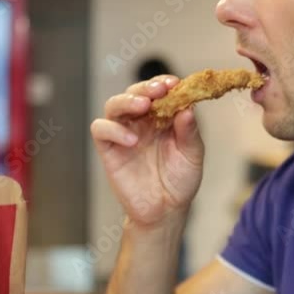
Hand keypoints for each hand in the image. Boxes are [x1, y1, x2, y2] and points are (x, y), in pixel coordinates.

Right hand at [90, 76, 203, 227]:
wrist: (165, 210)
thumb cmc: (180, 181)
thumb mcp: (192, 155)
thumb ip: (189, 132)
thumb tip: (188, 108)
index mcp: (163, 117)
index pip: (159, 91)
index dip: (165, 83)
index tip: (175, 83)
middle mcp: (141, 121)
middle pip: (135, 92)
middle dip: (146, 87)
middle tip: (159, 90)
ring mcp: (123, 133)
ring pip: (114, 105)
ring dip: (127, 100)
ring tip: (143, 106)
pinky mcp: (109, 149)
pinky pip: (101, 130)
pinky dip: (113, 129)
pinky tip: (132, 140)